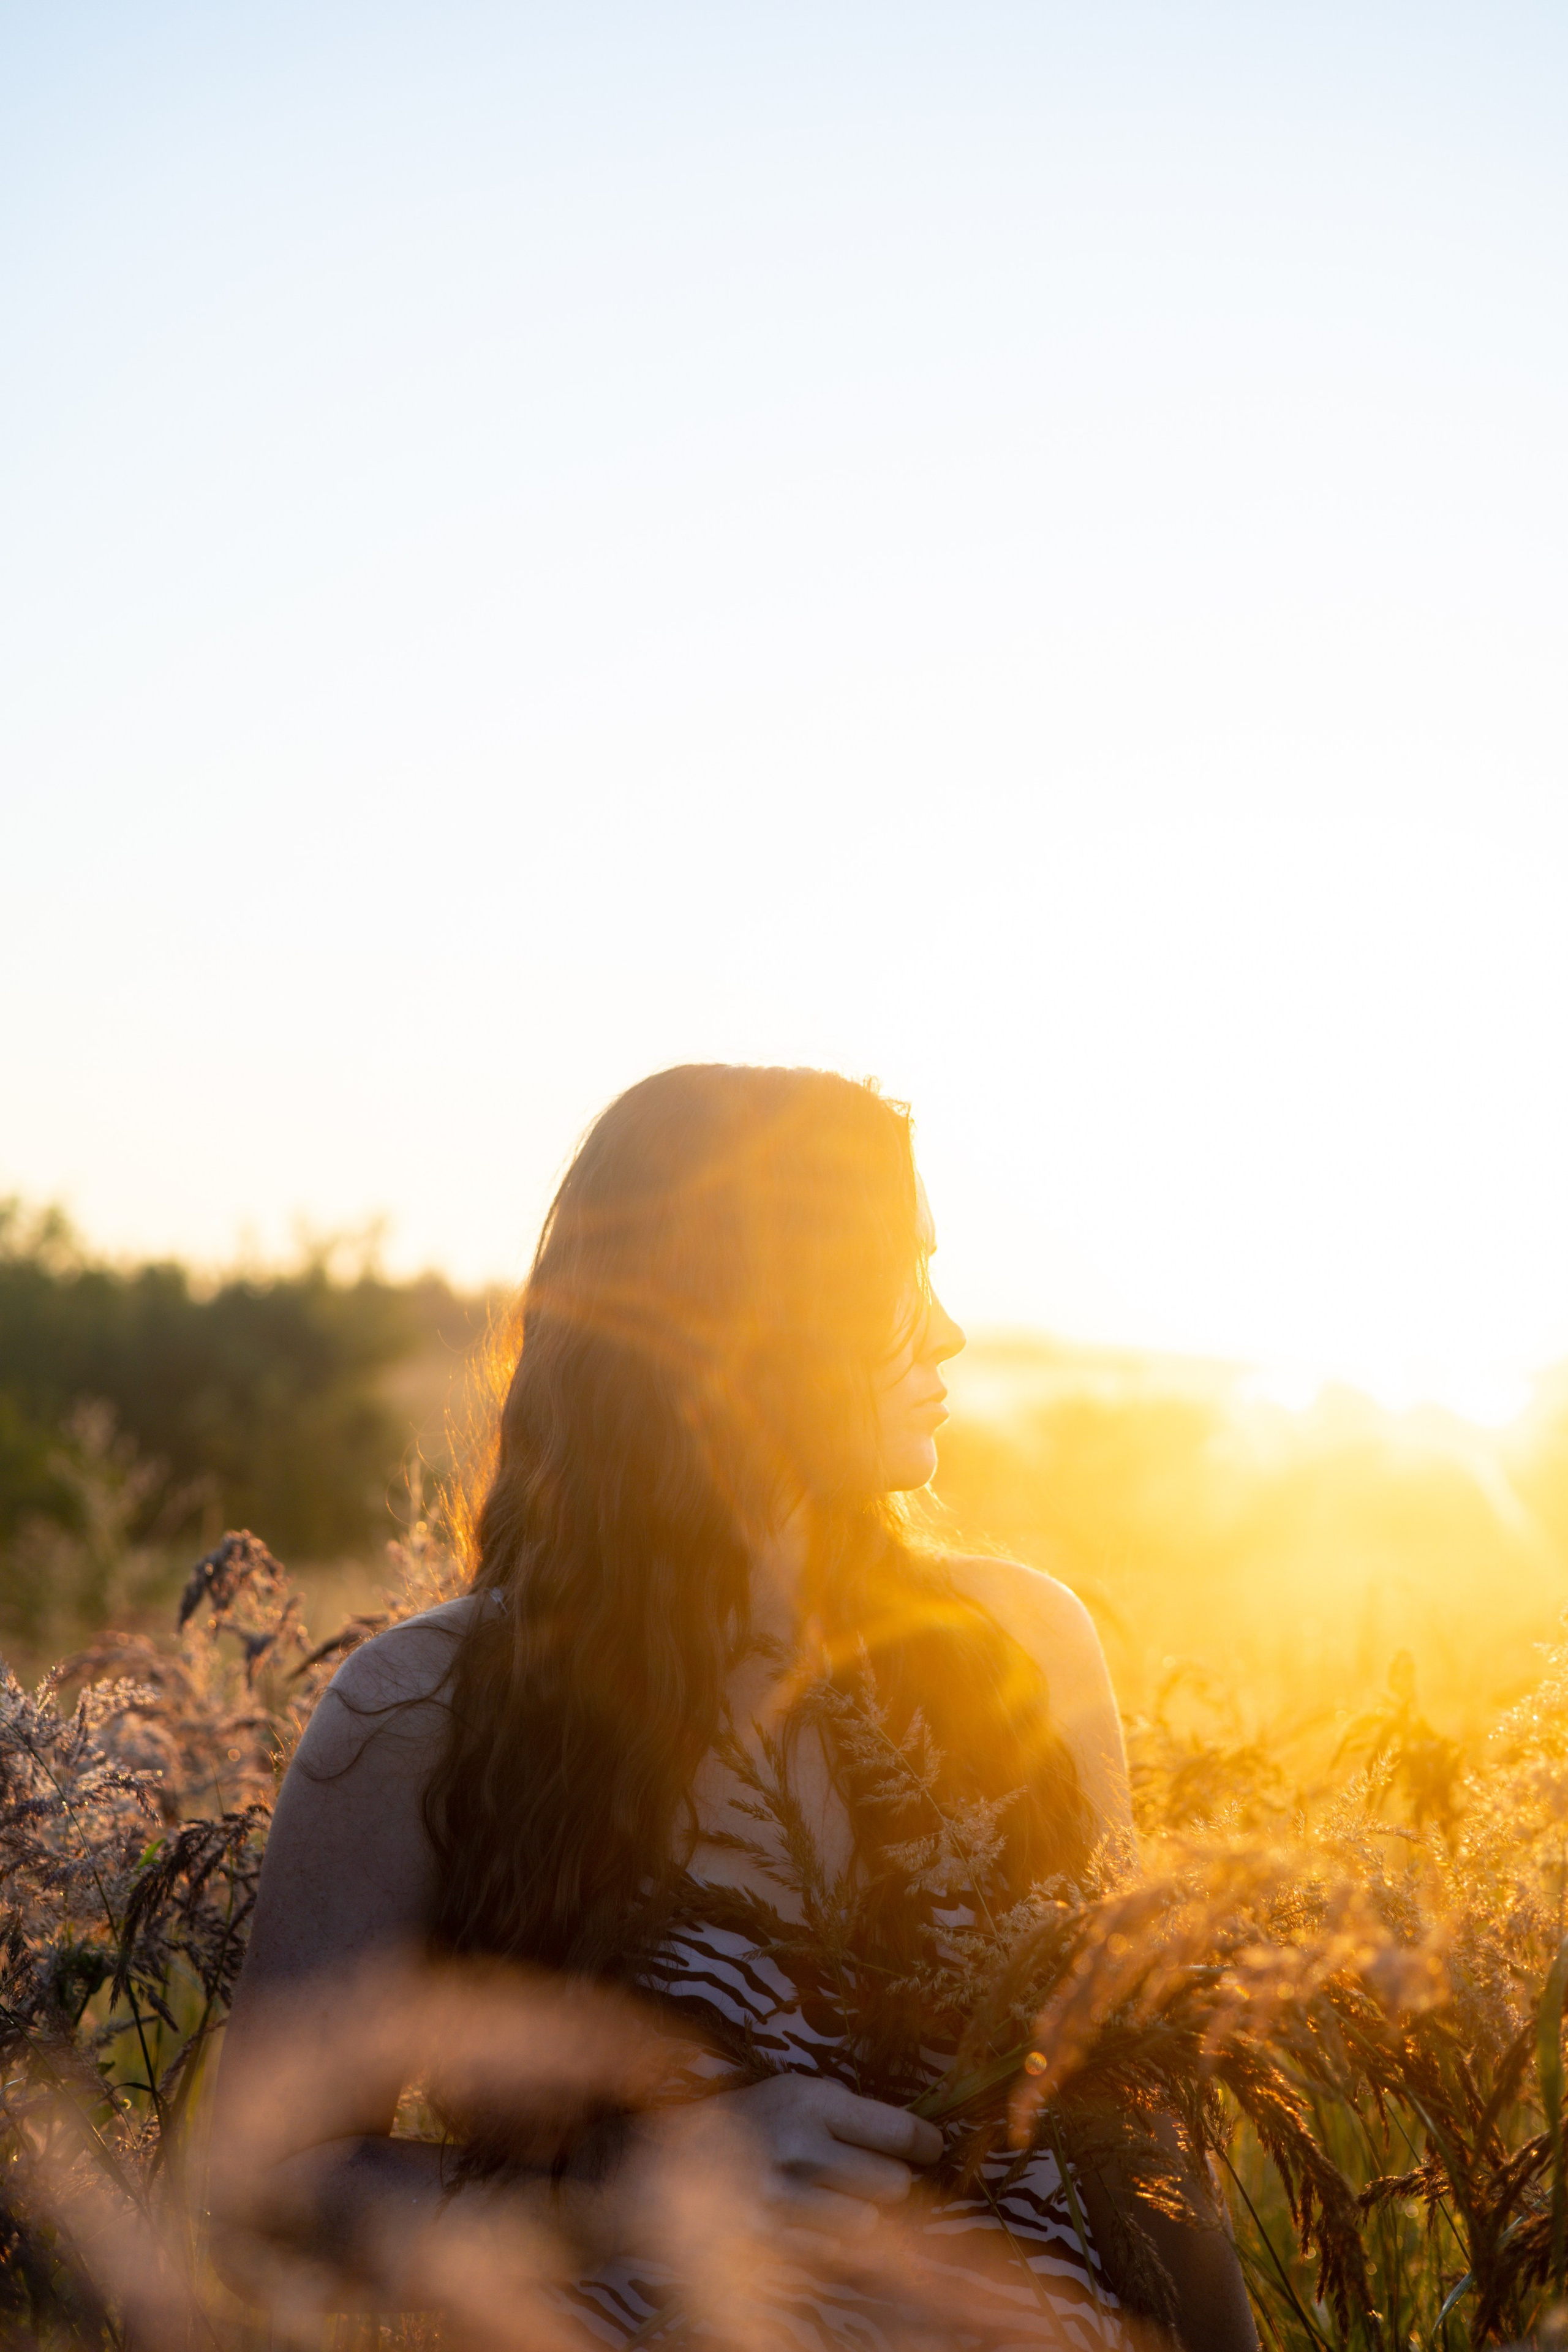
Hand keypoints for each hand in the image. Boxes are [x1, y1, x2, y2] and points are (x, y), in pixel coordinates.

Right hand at [694, 2075, 942, 2241]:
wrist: (662, 2166)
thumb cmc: (746, 2124)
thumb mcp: (792, 2095)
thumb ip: (849, 2115)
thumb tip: (919, 2143)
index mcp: (808, 2100)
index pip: (898, 2131)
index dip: (926, 2144)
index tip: (931, 2148)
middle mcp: (798, 2146)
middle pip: (893, 2182)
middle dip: (887, 2182)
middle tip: (865, 2176)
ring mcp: (781, 2199)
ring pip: (866, 2223)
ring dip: (858, 2216)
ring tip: (831, 2201)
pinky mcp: (767, 2241)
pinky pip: (831, 2253)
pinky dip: (828, 2242)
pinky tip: (804, 2222)